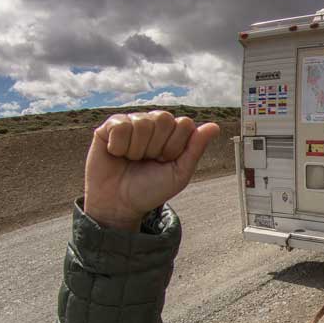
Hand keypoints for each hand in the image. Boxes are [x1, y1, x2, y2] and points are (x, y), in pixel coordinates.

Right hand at [83, 111, 219, 230]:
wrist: (120, 204)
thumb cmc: (150, 189)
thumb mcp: (179, 174)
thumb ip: (195, 149)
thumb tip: (214, 127)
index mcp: (173, 133)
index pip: (185, 123)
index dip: (176, 146)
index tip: (166, 161)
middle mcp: (153, 124)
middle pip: (164, 118)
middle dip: (157, 146)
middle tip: (148, 160)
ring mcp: (131, 123)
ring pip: (142, 122)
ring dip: (137, 149)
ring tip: (132, 159)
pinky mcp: (109, 127)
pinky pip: (121, 125)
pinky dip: (119, 146)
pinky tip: (117, 154)